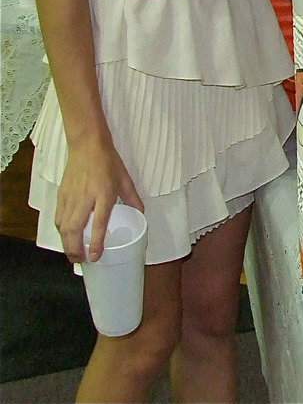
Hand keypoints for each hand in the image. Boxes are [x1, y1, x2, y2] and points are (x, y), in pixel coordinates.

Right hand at [55, 135, 142, 263]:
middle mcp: (85, 198)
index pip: (98, 223)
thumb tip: (140, 214)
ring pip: (63, 226)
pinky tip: (66, 236)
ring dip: (66, 243)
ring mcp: (70, 197)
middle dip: (74, 249)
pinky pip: (58, 217)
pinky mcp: (61, 195)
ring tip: (73, 254)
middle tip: (80, 261)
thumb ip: (132, 198)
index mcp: (104, 194)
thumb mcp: (125, 179)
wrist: (87, 145)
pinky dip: (61, 231)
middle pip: (74, 229)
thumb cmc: (108, 162)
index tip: (95, 257)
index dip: (96, 242)